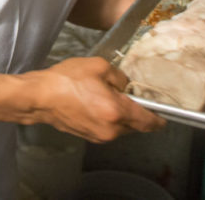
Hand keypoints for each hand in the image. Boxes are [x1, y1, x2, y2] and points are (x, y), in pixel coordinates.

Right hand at [27, 57, 164, 142]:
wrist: (40, 98)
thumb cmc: (67, 80)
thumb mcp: (98, 66)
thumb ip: (119, 76)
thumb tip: (126, 85)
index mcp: (116, 112)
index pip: (148, 122)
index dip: (159, 119)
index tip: (165, 115)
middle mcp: (111, 130)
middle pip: (135, 126)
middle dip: (138, 113)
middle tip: (133, 96)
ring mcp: (99, 136)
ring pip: (121, 128)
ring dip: (122, 116)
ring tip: (111, 97)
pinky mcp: (88, 137)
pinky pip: (108, 129)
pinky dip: (109, 119)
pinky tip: (99, 104)